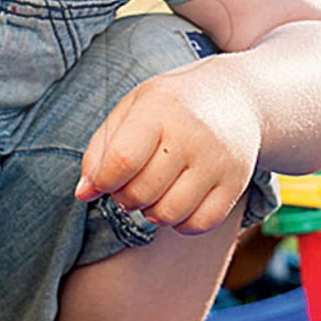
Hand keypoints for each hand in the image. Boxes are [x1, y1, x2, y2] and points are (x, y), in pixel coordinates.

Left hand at [75, 61, 260, 234]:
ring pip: (169, 214)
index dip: (104, 181)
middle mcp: (193, 134)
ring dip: (151, 213)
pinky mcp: (237, 182)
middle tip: (130, 185)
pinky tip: (178, 203)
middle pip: (142, 193)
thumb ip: (101, 149)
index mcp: (160, 109)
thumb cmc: (171, 105)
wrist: (235, 96)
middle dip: (125, 198)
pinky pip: (199, 224)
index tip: (104, 180)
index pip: (122, 161)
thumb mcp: (132, 109)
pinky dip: (180, 224)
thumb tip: (83, 193)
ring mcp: (219, 160)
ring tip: (153, 194)